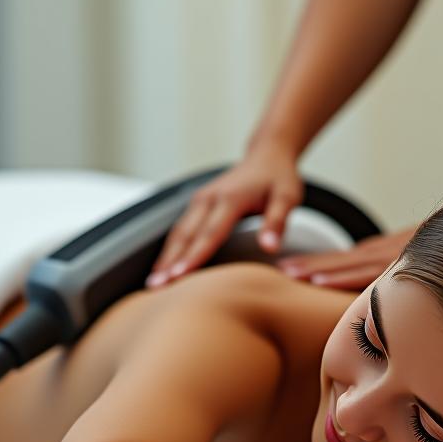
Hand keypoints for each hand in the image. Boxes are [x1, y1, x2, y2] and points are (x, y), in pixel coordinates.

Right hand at [147, 142, 302, 286]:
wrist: (267, 155)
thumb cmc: (278, 177)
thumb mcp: (287, 196)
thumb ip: (277, 222)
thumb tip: (269, 247)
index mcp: (230, 198)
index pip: (209, 233)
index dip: (194, 256)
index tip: (179, 275)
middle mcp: (209, 198)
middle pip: (186, 235)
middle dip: (170, 262)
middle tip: (156, 286)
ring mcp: (200, 200)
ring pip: (178, 232)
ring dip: (165, 257)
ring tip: (154, 281)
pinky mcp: (198, 204)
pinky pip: (180, 229)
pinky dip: (170, 249)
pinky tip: (164, 266)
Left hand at [277, 226, 417, 288]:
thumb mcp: (430, 256)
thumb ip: (410, 268)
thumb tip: (399, 293)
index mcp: (389, 253)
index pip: (350, 260)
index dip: (323, 264)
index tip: (295, 269)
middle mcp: (388, 254)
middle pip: (343, 261)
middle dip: (311, 266)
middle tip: (281, 270)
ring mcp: (394, 257)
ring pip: (349, 265)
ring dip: (318, 271)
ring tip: (290, 274)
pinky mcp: (402, 261)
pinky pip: (366, 272)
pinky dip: (341, 276)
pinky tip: (319, 281)